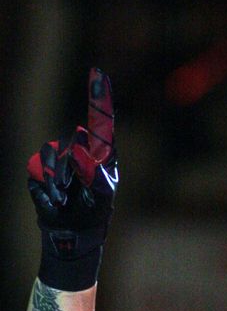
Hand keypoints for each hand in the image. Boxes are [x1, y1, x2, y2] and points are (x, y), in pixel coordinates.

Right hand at [28, 68, 117, 290]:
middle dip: (76, 168)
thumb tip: (82, 149)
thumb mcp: (103, 197)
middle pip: (76, 141)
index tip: (99, 73)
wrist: (71, 237)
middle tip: (77, 191)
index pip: (102, 122)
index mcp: (101, 155)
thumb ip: (97, 174)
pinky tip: (56, 201)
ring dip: (62, 181)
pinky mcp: (40, 170)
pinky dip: (49, 187)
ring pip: (56, 155)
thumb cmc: (93, 217)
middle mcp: (80, 152)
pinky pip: (41, 168)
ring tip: (67, 199)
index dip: (99, 97)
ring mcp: (59, 159)